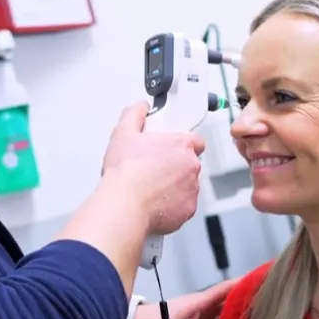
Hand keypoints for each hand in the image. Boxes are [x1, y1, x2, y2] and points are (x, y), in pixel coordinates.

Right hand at [101, 102, 205, 235]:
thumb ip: (135, 114)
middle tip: (153, 168)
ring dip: (174, 185)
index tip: (169, 148)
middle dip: (175, 166)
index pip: (195, 140)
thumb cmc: (125, 173)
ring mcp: (192, 189)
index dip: (182, 144)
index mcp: (181, 145)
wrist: (124, 206)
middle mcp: (192, 166)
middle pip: (189, 163)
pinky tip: (153, 202)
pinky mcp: (188, 210)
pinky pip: (183, 205)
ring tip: (150, 187)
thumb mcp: (123, 133)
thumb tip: (140, 107)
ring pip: (187, 185)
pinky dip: (172, 205)